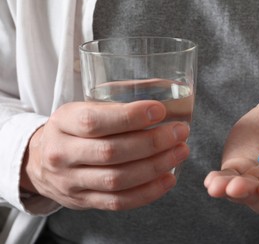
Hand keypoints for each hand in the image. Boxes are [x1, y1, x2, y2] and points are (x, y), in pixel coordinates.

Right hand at [21, 100, 189, 210]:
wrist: (40, 162)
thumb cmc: (71, 130)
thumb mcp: (81, 109)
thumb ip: (114, 105)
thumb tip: (163, 94)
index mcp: (62, 123)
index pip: (94, 122)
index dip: (129, 117)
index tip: (160, 110)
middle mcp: (62, 154)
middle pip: (111, 152)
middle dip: (152, 143)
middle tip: (180, 132)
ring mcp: (71, 182)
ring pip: (117, 180)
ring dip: (155, 167)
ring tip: (180, 152)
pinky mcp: (83, 201)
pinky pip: (119, 202)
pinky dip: (148, 192)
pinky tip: (168, 178)